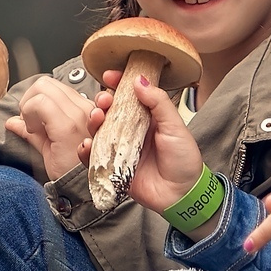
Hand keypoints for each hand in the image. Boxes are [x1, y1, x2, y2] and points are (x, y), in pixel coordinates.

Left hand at [5, 74, 98, 178]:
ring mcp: (80, 115)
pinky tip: (34, 131)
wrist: (82, 191)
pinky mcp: (69, 127)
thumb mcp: (50, 146)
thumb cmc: (72, 170)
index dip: (37, 99)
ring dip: (29, 107)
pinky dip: (29, 114)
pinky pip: (40, 104)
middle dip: (30, 100)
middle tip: (31, 124)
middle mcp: (87, 107)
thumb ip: (32, 131)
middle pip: (46, 83)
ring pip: (42, 88)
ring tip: (34, 128)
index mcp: (85, 109)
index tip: (35, 120)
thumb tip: (12, 121)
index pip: (54, 86)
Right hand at [98, 70, 207, 213]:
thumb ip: (159, 102)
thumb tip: (140, 80)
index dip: (117, 83)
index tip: (110, 76)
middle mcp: (131, 131)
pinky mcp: (112, 168)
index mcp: (147, 118)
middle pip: (109, 111)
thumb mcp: (176, 126)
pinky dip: (85, 150)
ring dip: (92, 122)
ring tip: (96, 119)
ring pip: (98, 131)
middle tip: (104, 101)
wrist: (182, 194)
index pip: (128, 95)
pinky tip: (87, 145)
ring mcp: (120, 149)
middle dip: (102, 102)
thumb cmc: (184, 160)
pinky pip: (93, 157)